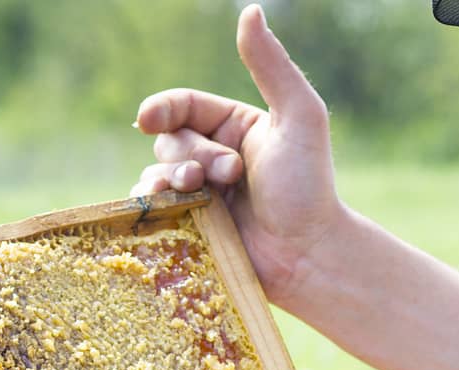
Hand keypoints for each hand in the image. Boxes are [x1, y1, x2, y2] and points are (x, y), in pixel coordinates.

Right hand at [132, 4, 343, 309]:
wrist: (308, 256)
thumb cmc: (309, 188)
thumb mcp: (298, 117)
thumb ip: (271, 66)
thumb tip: (249, 11)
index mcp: (236, 127)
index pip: (185, 106)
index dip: (163, 109)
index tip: (149, 118)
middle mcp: (214, 158)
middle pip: (169, 140)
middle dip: (189, 154)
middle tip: (227, 175)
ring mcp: (201, 196)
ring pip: (157, 174)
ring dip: (171, 179)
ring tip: (199, 194)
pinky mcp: (191, 230)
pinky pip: (154, 211)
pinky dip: (154, 207)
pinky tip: (172, 210)